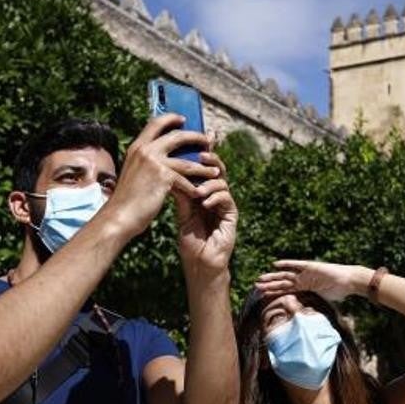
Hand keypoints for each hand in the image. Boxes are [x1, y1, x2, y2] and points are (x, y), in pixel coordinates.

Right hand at [103, 114, 217, 238]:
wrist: (119, 216)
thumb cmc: (127, 199)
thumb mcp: (134, 172)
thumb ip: (147, 161)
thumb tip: (166, 156)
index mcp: (137, 147)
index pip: (156, 123)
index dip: (171, 118)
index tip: (183, 119)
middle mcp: (145, 150)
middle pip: (177, 136)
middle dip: (197, 137)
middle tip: (209, 141)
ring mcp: (154, 162)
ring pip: (188, 161)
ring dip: (204, 167)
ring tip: (216, 171)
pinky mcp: (163, 177)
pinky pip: (185, 180)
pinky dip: (194, 188)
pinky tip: (200, 194)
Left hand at [175, 151, 237, 276]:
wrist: (199, 262)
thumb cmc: (190, 240)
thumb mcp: (182, 213)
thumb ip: (182, 193)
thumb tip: (172, 170)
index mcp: (202, 193)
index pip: (203, 169)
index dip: (202, 154)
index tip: (197, 141)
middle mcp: (215, 195)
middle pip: (217, 170)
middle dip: (211, 159)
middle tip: (201, 154)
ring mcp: (224, 204)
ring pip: (221, 182)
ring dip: (209, 184)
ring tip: (197, 191)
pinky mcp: (232, 214)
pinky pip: (226, 198)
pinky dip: (215, 197)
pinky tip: (204, 204)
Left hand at [254, 260, 371, 301]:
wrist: (349, 282)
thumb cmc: (338, 292)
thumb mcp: (322, 303)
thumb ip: (314, 309)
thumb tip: (308, 325)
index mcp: (304, 288)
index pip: (285, 290)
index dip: (273, 292)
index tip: (261, 295)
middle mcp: (302, 279)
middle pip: (282, 282)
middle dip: (269, 284)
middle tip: (255, 285)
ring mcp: (306, 273)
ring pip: (285, 275)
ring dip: (273, 276)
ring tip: (261, 278)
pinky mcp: (311, 266)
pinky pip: (296, 265)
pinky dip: (286, 264)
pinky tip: (275, 264)